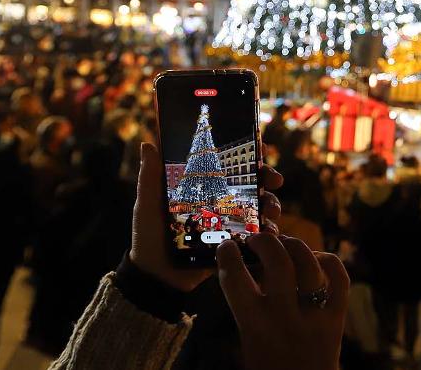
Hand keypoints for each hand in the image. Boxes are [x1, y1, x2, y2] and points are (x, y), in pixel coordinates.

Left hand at [129, 141, 283, 291]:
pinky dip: (268, 232)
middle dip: (268, 177)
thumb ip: (150, 177)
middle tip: (273, 179)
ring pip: (259, 208)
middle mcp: (220, 203)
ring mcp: (230, 224)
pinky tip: (270, 231)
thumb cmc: (148, 237)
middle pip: (252, 184)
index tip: (260, 148)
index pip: (229, 166)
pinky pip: (257, 236)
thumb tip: (147, 144)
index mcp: (203, 189)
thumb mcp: (148, 204)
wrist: (155, 276)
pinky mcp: (235, 246)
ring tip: (271, 210)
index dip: (247, 155)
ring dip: (271, 204)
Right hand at [217, 234, 348, 369]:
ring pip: (309, 263)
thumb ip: (246, 308)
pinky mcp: (338, 319)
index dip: (228, 256)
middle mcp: (285, 317)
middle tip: (256, 240)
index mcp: (255, 327)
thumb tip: (247, 268)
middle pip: (277, 261)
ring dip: (293, 245)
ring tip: (283, 243)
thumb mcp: (247, 341)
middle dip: (264, 241)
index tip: (227, 247)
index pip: (235, 280)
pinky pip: (339, 278)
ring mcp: (315, 316)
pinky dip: (327, 261)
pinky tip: (314, 259)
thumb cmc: (267, 368)